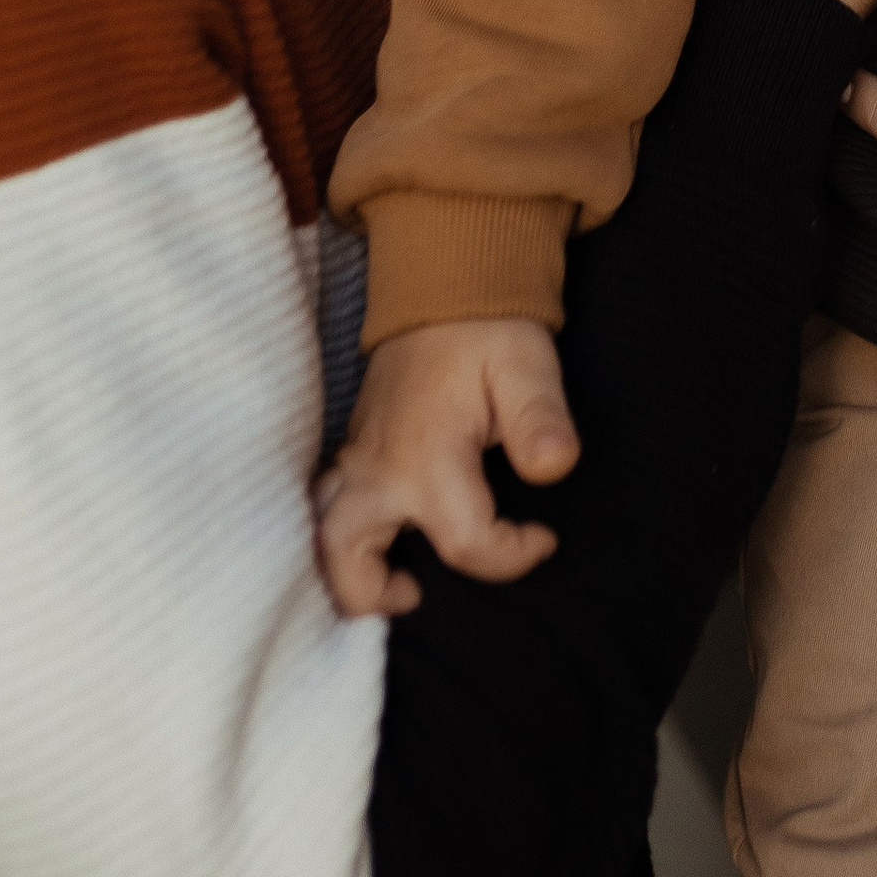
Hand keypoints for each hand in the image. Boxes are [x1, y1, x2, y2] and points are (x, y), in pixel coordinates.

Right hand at [313, 318, 579, 617]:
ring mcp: (358, 458)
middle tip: (420, 591)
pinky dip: (342, 538)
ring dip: (347, 569)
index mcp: (426, 456)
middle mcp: (378, 467)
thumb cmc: (488, 330)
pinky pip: (328, 507)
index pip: (464, 542)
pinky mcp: (355, 451)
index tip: (544, 537)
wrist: (444, 284)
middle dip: (374, 593)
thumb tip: (554, 468)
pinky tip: (382, 544)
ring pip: (322, 534)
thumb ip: (539, 419)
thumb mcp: (527, 364)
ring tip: (396, 579)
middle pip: (343, 556)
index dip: (512, 555)